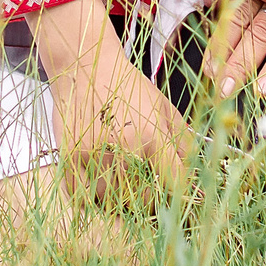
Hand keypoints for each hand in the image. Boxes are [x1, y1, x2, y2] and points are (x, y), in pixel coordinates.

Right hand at [32, 0, 187, 193]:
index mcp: (151, 137)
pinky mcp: (71, 159)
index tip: (176, 192)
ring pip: (114, 200)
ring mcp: (95, 157)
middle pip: (144, 198)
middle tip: (147, 186)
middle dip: (150, 196)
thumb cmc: (126, 84)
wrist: (86, 65)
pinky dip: (93, 193)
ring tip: (121, 177)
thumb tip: (193, 172)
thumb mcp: (163, 106)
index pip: (175, 183)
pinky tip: (99, 177)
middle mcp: (124, 150)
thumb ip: (182, 141)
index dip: (180, 192)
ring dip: (121, 195)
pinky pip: (85, 196)